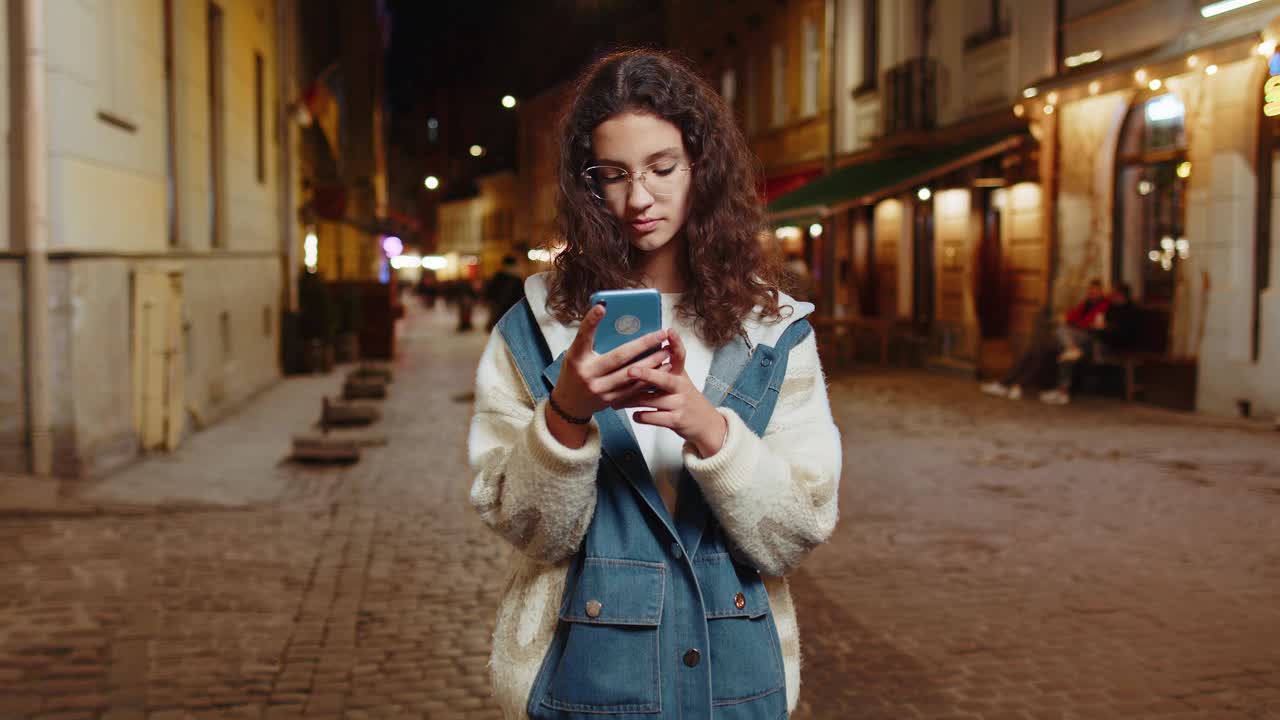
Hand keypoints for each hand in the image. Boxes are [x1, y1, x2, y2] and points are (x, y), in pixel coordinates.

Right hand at [549, 303, 670, 421]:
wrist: (570, 404)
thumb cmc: (575, 372)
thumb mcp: (576, 355)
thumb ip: (591, 340)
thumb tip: (613, 318)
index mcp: (576, 359)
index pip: (583, 337)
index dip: (592, 321)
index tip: (603, 306)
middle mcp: (587, 374)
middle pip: (619, 356)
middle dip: (643, 344)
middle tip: (661, 334)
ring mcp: (600, 390)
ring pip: (631, 374)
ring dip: (652, 362)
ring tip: (667, 350)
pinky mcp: (611, 400)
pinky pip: (634, 388)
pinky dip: (649, 378)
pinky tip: (662, 369)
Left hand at [612, 329, 727, 457]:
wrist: (706, 425)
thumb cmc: (684, 399)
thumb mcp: (679, 382)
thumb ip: (663, 370)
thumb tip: (638, 356)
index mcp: (681, 374)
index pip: (680, 356)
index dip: (676, 343)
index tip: (669, 331)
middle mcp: (682, 387)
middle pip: (664, 379)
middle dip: (646, 374)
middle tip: (630, 370)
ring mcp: (680, 404)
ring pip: (652, 400)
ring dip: (631, 400)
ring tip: (615, 401)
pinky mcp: (677, 420)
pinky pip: (653, 417)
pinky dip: (641, 416)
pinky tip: (635, 415)